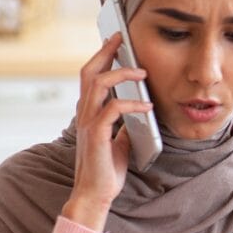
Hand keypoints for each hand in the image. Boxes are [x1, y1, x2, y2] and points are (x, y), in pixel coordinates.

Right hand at [60, 32, 153, 232]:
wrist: (96, 194)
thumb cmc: (107, 169)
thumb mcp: (120, 140)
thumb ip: (124, 124)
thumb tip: (139, 111)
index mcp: (89, 112)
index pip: (91, 76)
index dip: (101, 56)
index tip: (115, 41)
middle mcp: (84, 113)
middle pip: (89, 72)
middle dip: (106, 52)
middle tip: (122, 38)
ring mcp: (88, 123)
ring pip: (98, 84)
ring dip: (121, 74)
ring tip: (142, 72)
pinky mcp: (96, 134)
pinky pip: (113, 109)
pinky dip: (132, 103)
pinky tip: (148, 105)